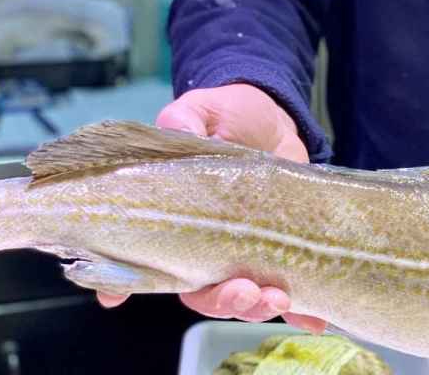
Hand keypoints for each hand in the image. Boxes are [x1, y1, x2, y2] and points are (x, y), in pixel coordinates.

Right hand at [97, 83, 326, 333]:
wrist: (275, 116)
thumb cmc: (227, 115)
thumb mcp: (202, 110)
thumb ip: (186, 120)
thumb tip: (178, 128)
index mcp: (174, 221)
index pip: (144, 259)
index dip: (127, 282)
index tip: (116, 297)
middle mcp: (205, 247)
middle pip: (200, 292)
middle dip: (220, 300)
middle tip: (242, 289)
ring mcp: (245, 253)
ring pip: (243, 298)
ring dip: (257, 307)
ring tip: (276, 298)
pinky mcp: (283, 252)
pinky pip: (291, 290)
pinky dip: (301, 312)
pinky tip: (312, 319)